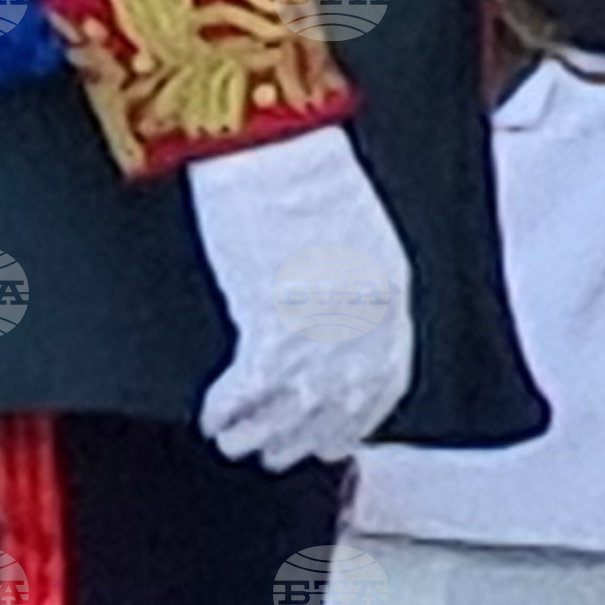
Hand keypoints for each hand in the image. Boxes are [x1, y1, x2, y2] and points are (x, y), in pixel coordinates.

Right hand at [183, 121, 414, 469]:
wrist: (280, 151)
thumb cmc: (311, 177)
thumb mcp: (358, 236)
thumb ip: (354, 284)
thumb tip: (332, 311)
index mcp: (390, 297)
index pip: (385, 383)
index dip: (359, 417)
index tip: (339, 436)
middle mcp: (363, 325)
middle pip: (339, 408)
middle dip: (306, 438)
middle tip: (279, 453)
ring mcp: (320, 332)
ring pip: (293, 413)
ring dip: (261, 436)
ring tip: (238, 444)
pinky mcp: (270, 327)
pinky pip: (248, 393)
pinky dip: (227, 411)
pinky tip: (214, 417)